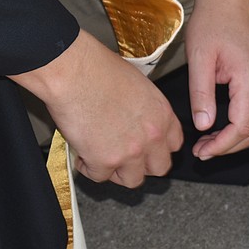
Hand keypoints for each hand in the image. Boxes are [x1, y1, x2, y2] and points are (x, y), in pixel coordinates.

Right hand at [9, 30, 182, 187]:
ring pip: (132, 180)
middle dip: (142, 165)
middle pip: (159, 168)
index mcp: (162, 115)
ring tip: (101, 156)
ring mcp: (130, 152)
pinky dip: (88, 167)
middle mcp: (152, 136)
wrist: (74, 71)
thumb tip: (137, 121)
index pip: (174, 145)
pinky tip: (82, 152)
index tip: (147, 148)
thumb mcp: (138, 86)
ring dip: (117, 171)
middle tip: (125, 157)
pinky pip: (99, 176)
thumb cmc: (99, 69)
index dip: (158, 148)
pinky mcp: (104, 161)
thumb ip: (145, 110)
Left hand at [185, 0, 248, 159]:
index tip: (201, 151)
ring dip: (239, 140)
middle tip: (203, 150)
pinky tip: (224, 127)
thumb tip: (203, 126)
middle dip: (229, 147)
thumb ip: (201, 94)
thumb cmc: (212, 23)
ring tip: (211, 142)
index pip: (242, 127)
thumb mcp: (199, 58)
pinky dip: (247, 127)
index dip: (221, 146)